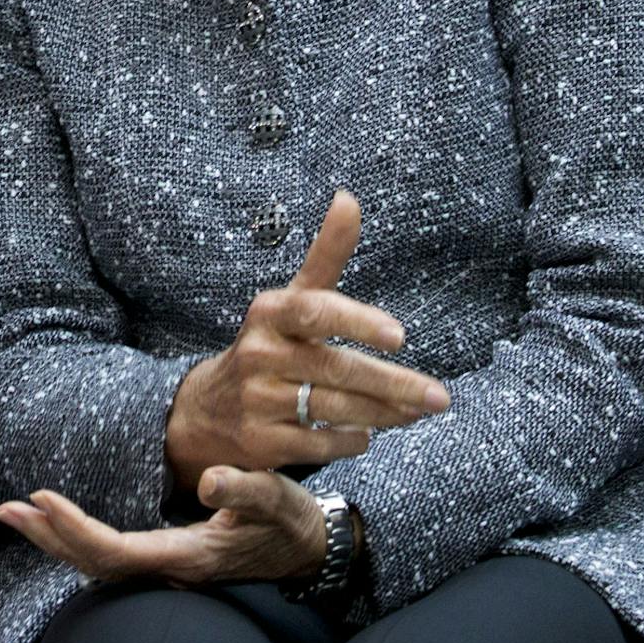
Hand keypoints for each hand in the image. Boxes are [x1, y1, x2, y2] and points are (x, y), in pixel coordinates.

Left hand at [0, 467, 329, 585]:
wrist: (310, 550)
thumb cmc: (292, 522)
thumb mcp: (277, 498)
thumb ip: (245, 488)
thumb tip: (206, 479)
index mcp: (189, 556)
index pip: (117, 550)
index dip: (76, 528)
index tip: (41, 498)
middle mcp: (170, 570)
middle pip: (96, 563)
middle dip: (50, 537)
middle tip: (6, 510)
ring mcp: (167, 570)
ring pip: (99, 564)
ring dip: (56, 540)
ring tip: (16, 514)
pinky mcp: (167, 561)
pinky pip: (112, 558)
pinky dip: (79, 541)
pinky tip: (58, 525)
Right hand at [164, 191, 449, 491]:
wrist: (204, 410)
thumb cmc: (268, 345)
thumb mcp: (289, 301)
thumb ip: (325, 256)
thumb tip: (349, 198)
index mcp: (269, 313)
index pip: (314, 311)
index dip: (357, 321)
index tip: (400, 335)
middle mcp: (258, 353)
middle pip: (336, 369)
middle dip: (393, 384)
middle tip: (439, 396)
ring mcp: (257, 400)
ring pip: (335, 410)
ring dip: (383, 414)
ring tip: (417, 412)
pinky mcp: (260, 441)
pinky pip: (320, 444)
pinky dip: (350, 441)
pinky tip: (368, 434)